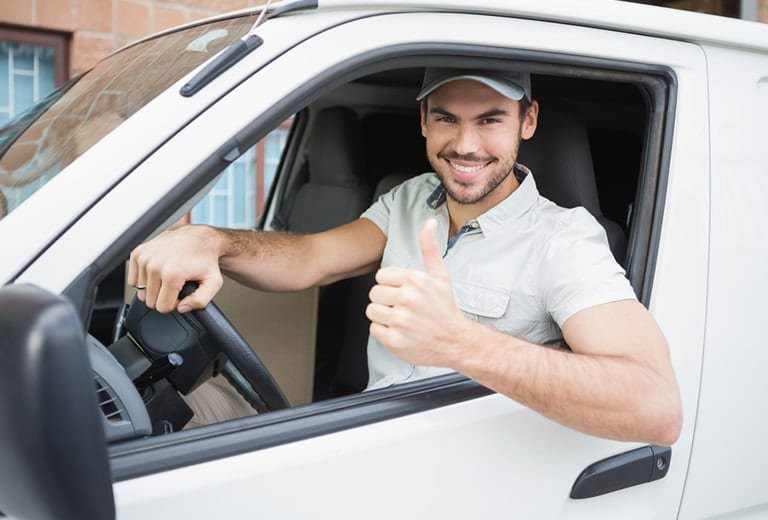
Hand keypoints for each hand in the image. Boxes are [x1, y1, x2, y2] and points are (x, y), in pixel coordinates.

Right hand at [127, 225, 223, 312]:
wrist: (198, 237)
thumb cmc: (205, 258)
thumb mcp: (213, 282)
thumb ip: (200, 301)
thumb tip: (182, 308)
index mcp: (172, 274)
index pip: (162, 307)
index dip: (174, 304)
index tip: (180, 293)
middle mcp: (154, 265)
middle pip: (150, 301)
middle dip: (163, 297)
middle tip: (176, 285)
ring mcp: (144, 258)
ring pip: (141, 291)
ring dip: (154, 288)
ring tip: (168, 276)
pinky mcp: (137, 253)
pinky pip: (133, 280)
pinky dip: (145, 279)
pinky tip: (159, 272)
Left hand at [366, 219, 469, 366]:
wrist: (455, 341)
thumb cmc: (445, 308)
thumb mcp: (440, 275)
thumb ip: (429, 248)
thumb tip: (429, 223)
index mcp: (415, 280)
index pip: (381, 276)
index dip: (390, 285)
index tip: (403, 292)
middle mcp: (407, 299)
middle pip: (374, 293)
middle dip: (386, 300)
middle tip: (403, 307)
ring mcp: (400, 321)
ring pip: (372, 311)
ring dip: (383, 316)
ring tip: (400, 319)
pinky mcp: (395, 340)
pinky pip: (374, 329)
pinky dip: (384, 332)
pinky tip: (400, 331)